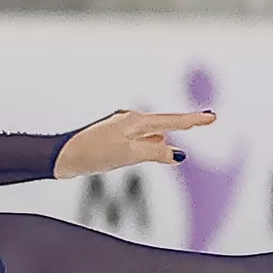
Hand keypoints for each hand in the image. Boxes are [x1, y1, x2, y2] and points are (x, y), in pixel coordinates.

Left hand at [55, 109, 210, 176]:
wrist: (60, 156)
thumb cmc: (91, 154)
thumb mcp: (129, 155)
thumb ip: (156, 154)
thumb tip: (177, 155)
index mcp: (136, 121)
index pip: (172, 121)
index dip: (194, 120)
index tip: (213, 116)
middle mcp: (129, 120)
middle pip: (164, 123)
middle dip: (184, 123)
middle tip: (207, 119)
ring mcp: (120, 128)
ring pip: (151, 132)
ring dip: (168, 133)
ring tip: (188, 128)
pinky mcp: (111, 138)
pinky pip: (139, 138)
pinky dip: (151, 141)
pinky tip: (157, 145)